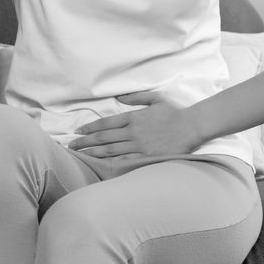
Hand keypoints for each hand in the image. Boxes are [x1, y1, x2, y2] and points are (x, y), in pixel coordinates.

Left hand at [68, 91, 201, 157]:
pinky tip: (100, 166)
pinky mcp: (146, 157)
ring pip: (111, 151)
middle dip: (85, 142)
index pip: (105, 124)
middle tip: (71, 147)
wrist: (192, 127)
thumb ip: (136, 97)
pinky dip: (110, 164)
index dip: (90, 128)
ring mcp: (139, 146)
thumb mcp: (155, 98)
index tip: (78, 132)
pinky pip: (125, 161)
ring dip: (93, 154)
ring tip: (80, 156)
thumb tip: (120, 97)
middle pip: (104, 138)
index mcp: (134, 117)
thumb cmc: (175, 112)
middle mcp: (133, 132)